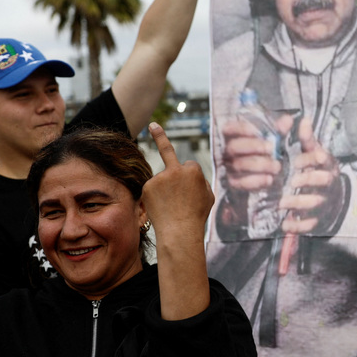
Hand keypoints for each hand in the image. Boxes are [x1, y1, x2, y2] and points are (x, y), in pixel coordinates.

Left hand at [142, 123, 214, 239]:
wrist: (179, 231)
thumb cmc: (196, 215)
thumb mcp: (208, 196)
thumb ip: (200, 182)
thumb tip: (194, 176)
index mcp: (193, 169)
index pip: (190, 165)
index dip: (191, 178)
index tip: (190, 185)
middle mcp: (175, 169)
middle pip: (168, 152)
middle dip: (160, 136)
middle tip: (153, 125)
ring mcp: (159, 177)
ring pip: (162, 179)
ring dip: (165, 190)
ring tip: (172, 208)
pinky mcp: (147, 186)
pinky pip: (152, 188)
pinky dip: (156, 197)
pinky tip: (161, 208)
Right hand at [220, 117, 289, 191]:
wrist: (264, 173)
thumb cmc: (266, 150)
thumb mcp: (273, 138)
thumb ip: (279, 130)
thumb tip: (288, 120)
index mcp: (233, 136)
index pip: (230, 128)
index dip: (241, 129)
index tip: (257, 131)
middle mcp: (228, 151)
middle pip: (234, 147)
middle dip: (253, 146)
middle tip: (271, 148)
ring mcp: (229, 167)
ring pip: (239, 165)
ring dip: (260, 165)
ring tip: (277, 166)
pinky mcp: (234, 182)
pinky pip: (241, 183)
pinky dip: (256, 181)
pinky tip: (269, 179)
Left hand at [280, 118, 343, 233]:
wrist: (334, 198)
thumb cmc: (318, 171)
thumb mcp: (314, 153)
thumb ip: (307, 139)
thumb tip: (303, 119)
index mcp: (327, 164)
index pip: (322, 160)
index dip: (310, 159)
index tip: (296, 161)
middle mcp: (329, 183)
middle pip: (324, 181)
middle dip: (308, 180)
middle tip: (291, 181)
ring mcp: (325, 202)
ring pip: (316, 203)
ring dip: (298, 204)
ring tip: (281, 203)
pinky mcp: (319, 219)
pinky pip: (311, 225)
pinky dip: (298, 226)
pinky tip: (284, 225)